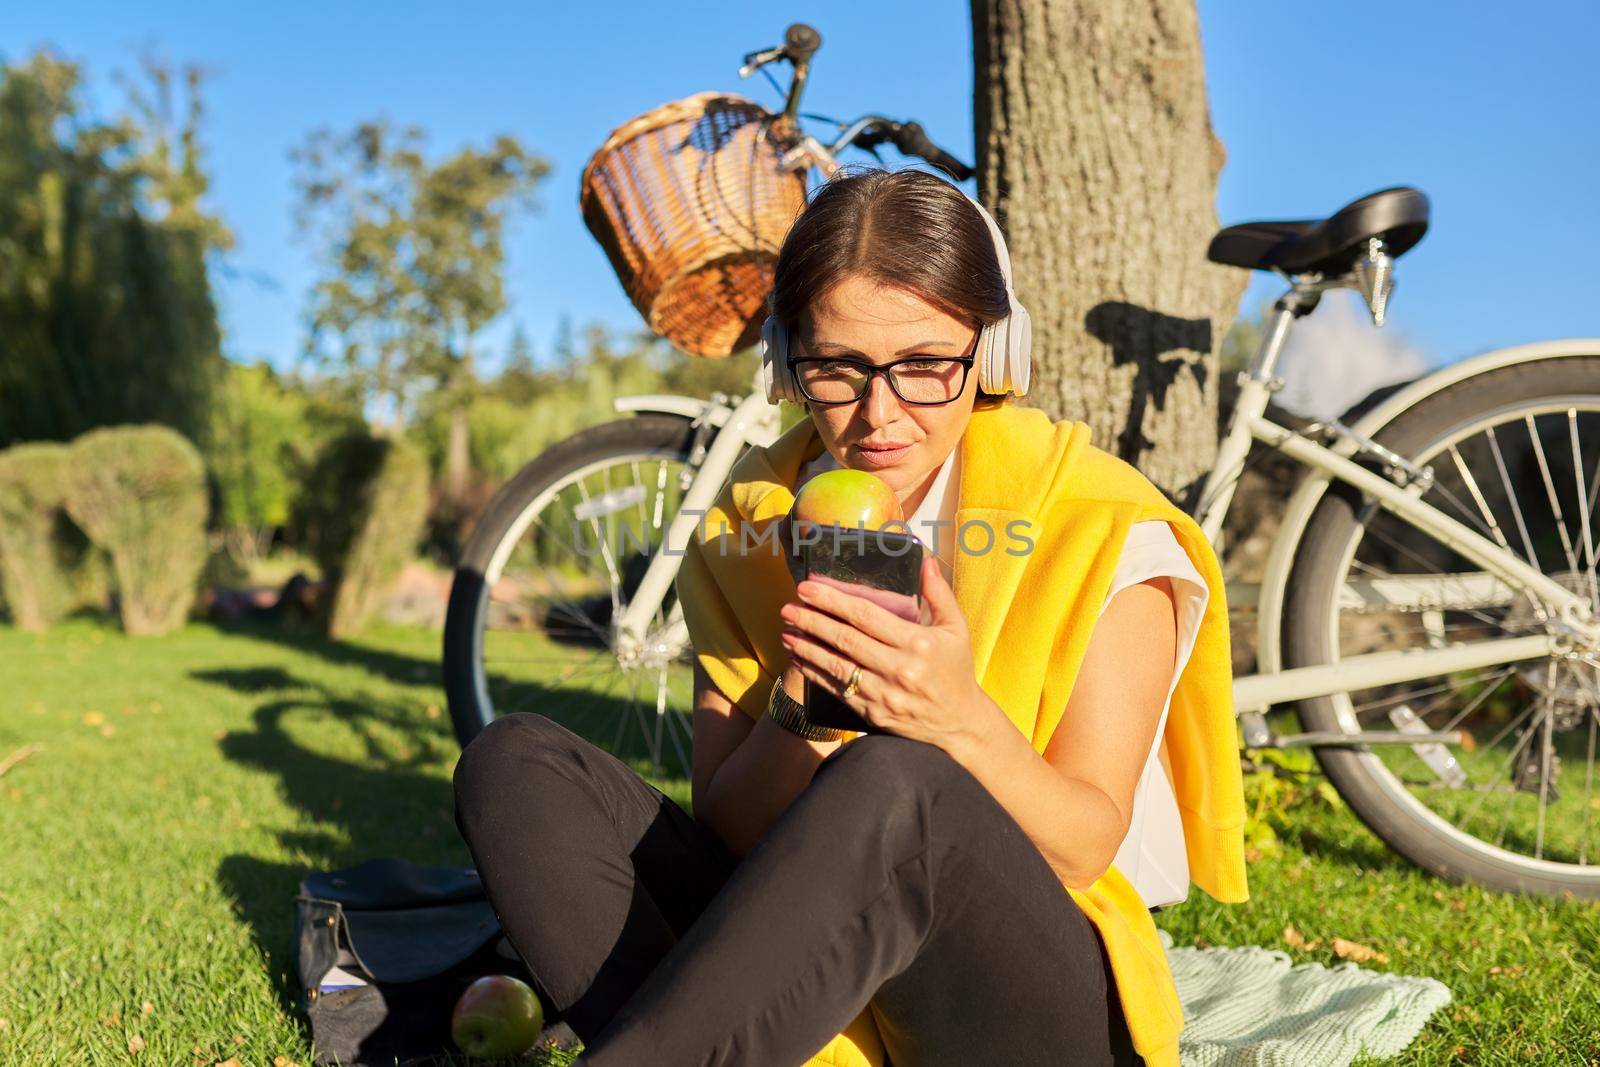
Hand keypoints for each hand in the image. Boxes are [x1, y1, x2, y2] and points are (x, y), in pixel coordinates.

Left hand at [778, 554, 990, 752]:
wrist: (959, 724)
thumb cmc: (956, 670)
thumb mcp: (956, 629)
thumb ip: (939, 594)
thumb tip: (926, 560)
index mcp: (917, 643)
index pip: (866, 616)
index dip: (833, 601)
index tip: (808, 589)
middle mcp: (898, 669)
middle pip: (844, 639)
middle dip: (811, 621)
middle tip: (788, 607)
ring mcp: (883, 694)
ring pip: (835, 666)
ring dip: (806, 647)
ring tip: (786, 631)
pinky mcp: (872, 713)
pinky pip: (836, 690)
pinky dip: (814, 673)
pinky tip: (799, 658)